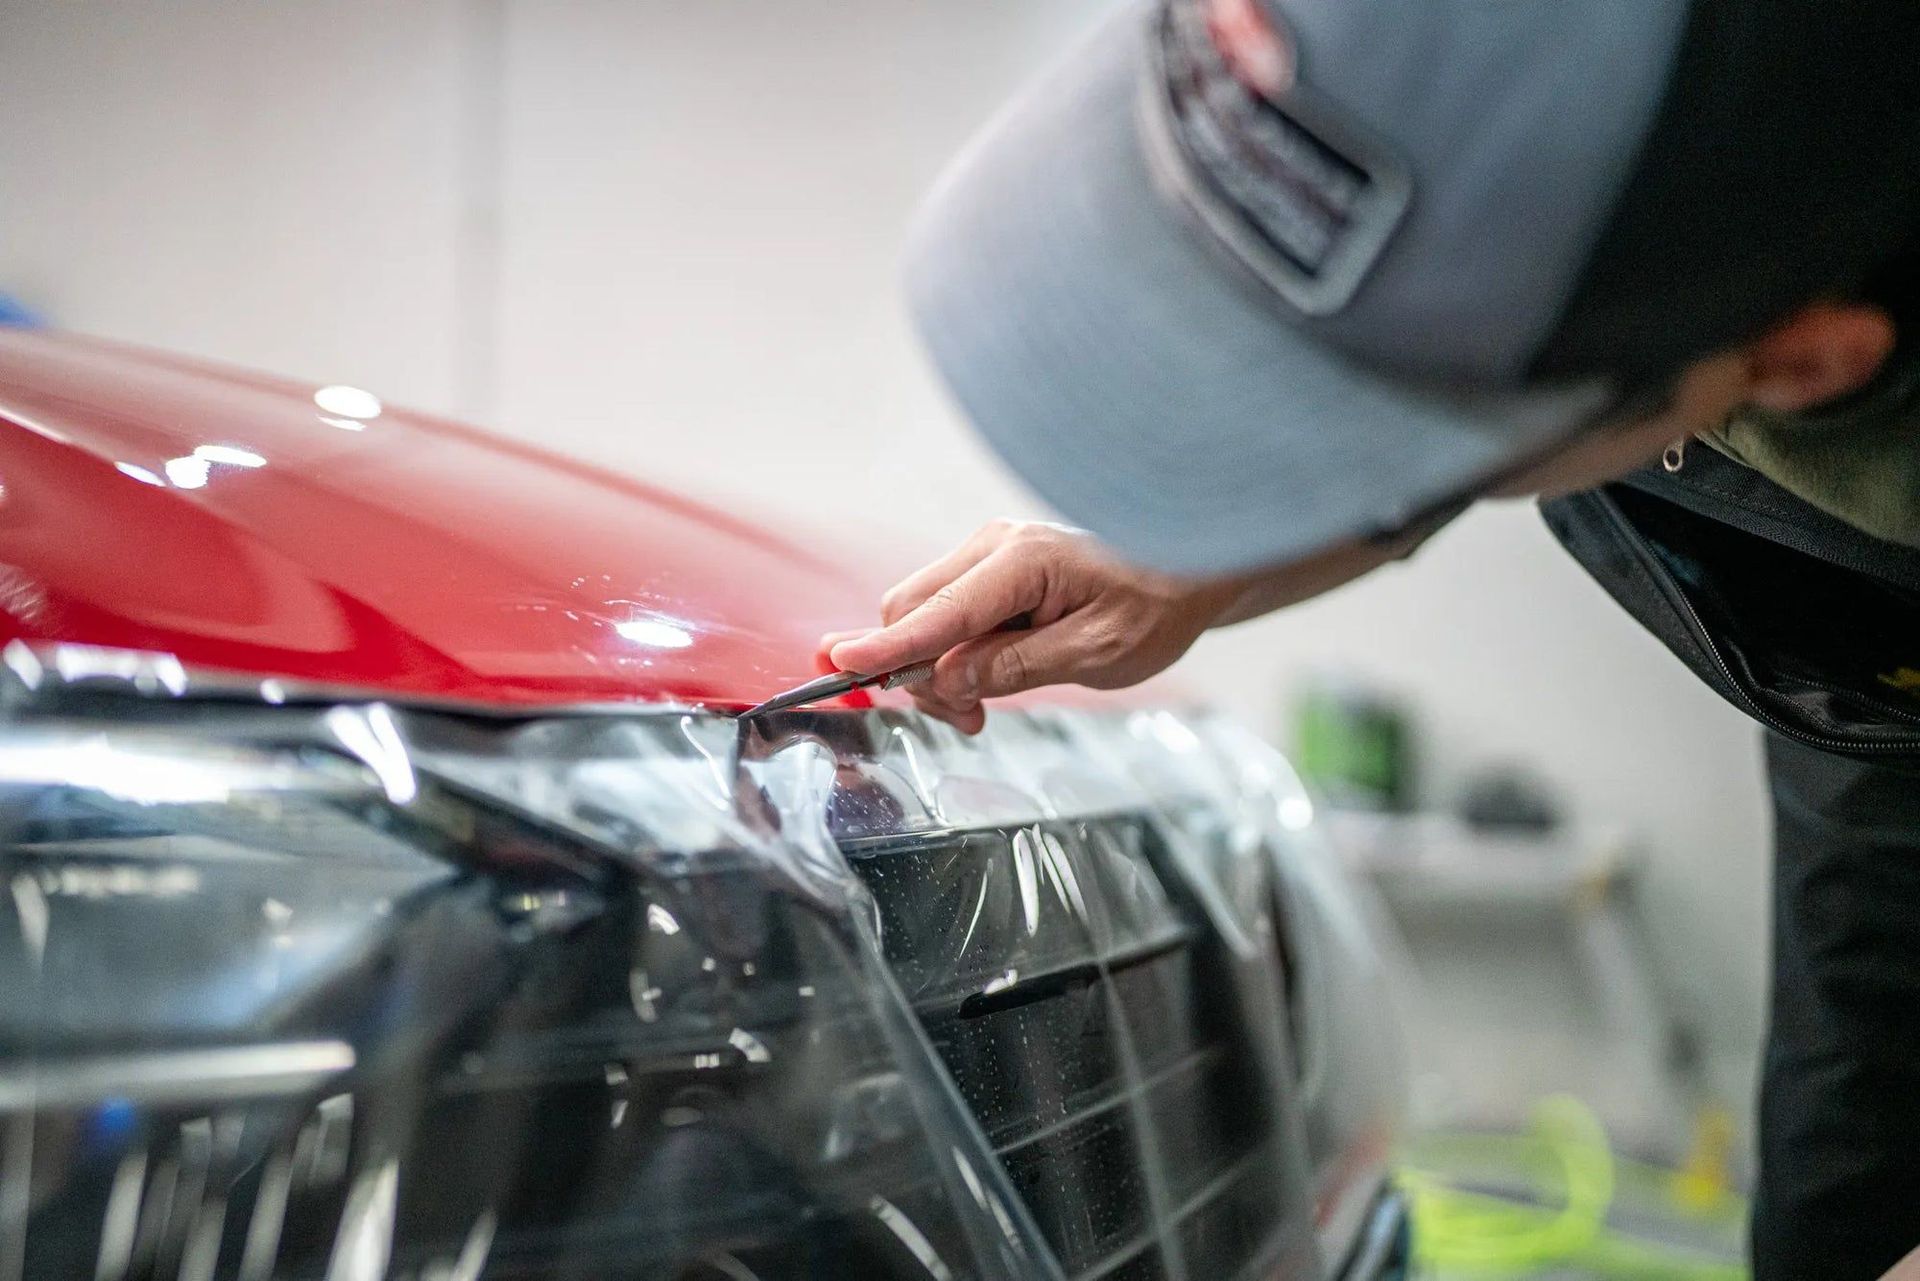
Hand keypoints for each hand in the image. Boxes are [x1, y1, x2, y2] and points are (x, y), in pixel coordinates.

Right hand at [824, 520, 1244, 732]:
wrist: (1190, 568)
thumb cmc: (1154, 607)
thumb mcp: (1097, 653)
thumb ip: (1018, 666)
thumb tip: (950, 679)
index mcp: (1025, 560)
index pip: (940, 611)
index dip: (888, 646)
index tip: (838, 664)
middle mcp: (995, 544)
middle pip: (912, 609)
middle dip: (918, 671)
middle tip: (968, 719)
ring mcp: (989, 551)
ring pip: (920, 612)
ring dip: (934, 667)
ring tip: (979, 707)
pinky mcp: (989, 566)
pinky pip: (943, 611)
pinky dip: (948, 651)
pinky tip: (982, 679)